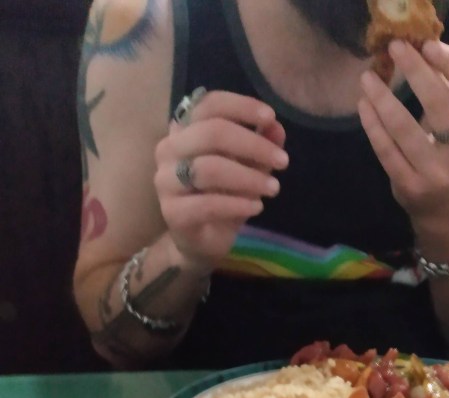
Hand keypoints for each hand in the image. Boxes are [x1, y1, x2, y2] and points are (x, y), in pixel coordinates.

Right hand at [153, 90, 288, 270]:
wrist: (201, 242)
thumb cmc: (222, 197)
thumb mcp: (247, 168)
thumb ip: (259, 146)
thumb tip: (276, 127)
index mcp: (184, 130)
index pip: (208, 105)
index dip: (240, 106)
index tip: (270, 117)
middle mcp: (169, 150)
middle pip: (211, 133)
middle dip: (253, 145)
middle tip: (282, 161)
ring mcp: (166, 181)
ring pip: (209, 168)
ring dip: (248, 177)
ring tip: (273, 188)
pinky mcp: (172, 212)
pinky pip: (207, 204)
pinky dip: (237, 204)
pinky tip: (257, 207)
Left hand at [358, 39, 448, 224]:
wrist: (445, 212)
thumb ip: (448, 98)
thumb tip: (418, 53)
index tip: (428, 45)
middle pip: (440, 105)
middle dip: (416, 71)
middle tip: (395, 49)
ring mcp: (436, 173)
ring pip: (405, 128)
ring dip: (383, 98)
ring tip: (368, 78)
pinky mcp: (410, 186)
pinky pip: (387, 150)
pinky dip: (372, 125)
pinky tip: (364, 106)